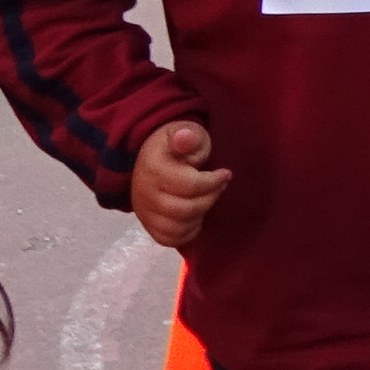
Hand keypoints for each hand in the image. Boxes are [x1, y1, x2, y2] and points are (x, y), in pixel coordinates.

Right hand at [131, 120, 230, 249]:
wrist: (151, 158)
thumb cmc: (175, 145)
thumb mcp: (183, 131)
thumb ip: (187, 136)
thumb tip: (185, 138)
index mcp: (153, 168)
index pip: (189, 185)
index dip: (213, 181)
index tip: (226, 173)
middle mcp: (144, 193)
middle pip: (184, 209)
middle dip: (210, 199)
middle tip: (220, 186)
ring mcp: (144, 211)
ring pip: (176, 227)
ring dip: (200, 216)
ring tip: (208, 199)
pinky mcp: (148, 224)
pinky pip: (168, 239)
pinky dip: (187, 232)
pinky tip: (197, 215)